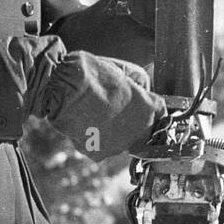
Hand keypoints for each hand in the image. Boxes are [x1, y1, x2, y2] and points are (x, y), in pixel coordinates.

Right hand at [31, 51, 165, 159]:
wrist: (64, 89)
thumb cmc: (93, 75)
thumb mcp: (124, 70)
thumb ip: (140, 83)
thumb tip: (142, 91)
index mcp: (150, 109)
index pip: (160, 114)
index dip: (149, 108)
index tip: (141, 105)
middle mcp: (139, 131)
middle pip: (143, 132)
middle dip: (133, 123)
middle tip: (115, 110)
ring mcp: (119, 145)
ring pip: (121, 142)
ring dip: (113, 132)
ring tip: (97, 115)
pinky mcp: (98, 154)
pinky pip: (100, 148)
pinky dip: (94, 139)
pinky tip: (86, 124)